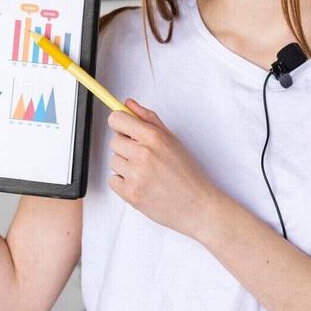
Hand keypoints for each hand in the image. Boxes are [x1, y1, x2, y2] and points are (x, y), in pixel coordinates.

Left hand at [107, 98, 221, 238]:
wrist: (198, 206)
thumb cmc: (188, 173)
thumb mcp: (172, 140)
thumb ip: (148, 119)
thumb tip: (128, 104)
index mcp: (154, 137)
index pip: (117, 119)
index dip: (119, 124)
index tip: (124, 129)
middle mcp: (143, 154)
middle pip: (114, 141)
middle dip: (126, 147)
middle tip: (145, 157)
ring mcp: (135, 175)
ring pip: (113, 161)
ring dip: (125, 166)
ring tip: (146, 173)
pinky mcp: (130, 194)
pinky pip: (113, 181)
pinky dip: (123, 183)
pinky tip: (142, 185)